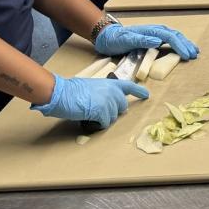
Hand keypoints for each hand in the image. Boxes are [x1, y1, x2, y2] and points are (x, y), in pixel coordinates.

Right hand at [31, 75, 147, 127]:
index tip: (147, 95)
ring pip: (113, 117)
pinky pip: (105, 123)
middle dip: (113, 111)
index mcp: (110, 83)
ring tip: (90, 113)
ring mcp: (108, 102)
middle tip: (99, 111)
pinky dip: (97, 124)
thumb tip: (106, 103)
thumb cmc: (72, 89)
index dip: (139, 91)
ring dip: (103, 118)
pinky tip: (89, 119)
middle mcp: (113, 91)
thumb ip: (103, 92)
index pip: (129, 86)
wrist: (61, 92)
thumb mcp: (92, 87)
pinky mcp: (102, 112)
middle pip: (122, 107)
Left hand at [95, 22, 199, 59]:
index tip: (187, 55)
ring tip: (194, 51)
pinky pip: (169, 41)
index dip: (180, 46)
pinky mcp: (152, 39)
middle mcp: (155, 31)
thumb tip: (158, 40)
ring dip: (184, 44)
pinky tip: (182, 50)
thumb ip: (141, 40)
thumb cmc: (115, 40)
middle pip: (175, 35)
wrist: (107, 37)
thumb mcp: (125, 41)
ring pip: (174, 37)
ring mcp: (154, 34)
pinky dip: (178, 45)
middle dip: (186, 44)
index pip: (170, 37)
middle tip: (195, 54)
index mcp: (150, 31)